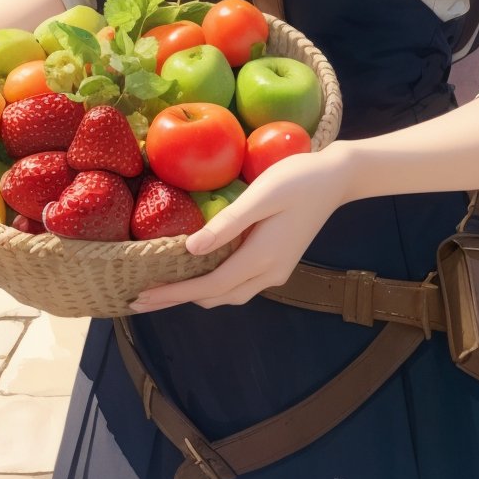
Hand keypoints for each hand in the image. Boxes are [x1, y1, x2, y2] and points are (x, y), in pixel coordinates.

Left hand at [129, 143, 349, 312]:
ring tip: (164, 287)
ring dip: (197, 294)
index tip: (141, 298)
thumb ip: (228, 223)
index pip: (209, 286)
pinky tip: (200, 270)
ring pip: (230, 294)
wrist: (337, 178)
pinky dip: (215, 284)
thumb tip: (191, 250)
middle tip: (140, 297)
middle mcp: (269, 273)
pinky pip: (240, 283)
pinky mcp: (279, 261)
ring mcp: (277, 270)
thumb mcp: (262, 194)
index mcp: (262, 257)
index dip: (173, 294)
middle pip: (216, 297)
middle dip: (178, 299)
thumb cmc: (298, 178)